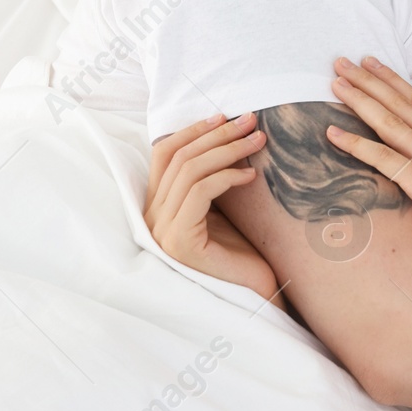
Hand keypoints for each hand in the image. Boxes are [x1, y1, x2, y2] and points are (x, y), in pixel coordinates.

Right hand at [145, 112, 281, 305]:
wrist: (257, 295)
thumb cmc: (245, 253)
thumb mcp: (225, 206)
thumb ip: (213, 177)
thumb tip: (228, 131)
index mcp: (159, 207)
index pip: (164, 155)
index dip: (192, 131)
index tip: (224, 116)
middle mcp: (153, 219)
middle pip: (178, 158)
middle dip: (217, 134)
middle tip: (251, 121)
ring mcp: (162, 232)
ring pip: (189, 172)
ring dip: (227, 149)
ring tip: (258, 140)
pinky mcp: (180, 243)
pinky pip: (199, 193)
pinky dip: (226, 177)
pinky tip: (250, 175)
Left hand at [323, 55, 411, 266]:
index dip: (392, 81)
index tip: (372, 64)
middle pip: (400, 103)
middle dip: (368, 80)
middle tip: (342, 62)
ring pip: (389, 122)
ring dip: (359, 100)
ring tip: (336, 83)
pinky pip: (384, 159)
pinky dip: (356, 144)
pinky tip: (333, 133)